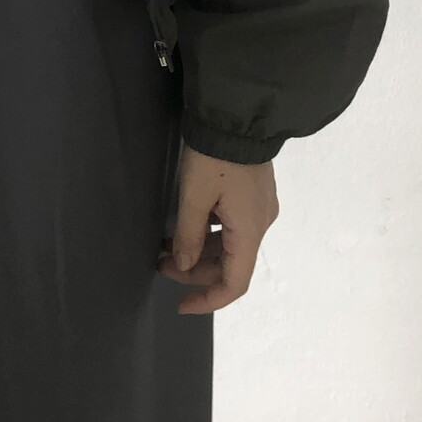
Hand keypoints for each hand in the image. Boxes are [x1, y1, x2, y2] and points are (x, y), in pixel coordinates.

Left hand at [157, 145, 278, 312]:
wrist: (237, 116)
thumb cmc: (215, 156)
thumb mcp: (194, 195)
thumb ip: (189, 235)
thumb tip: (184, 265)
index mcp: (250, 231)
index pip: (235, 283)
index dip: (208, 300)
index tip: (180, 305)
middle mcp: (260, 224)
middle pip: (230, 264)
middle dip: (195, 271)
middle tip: (161, 264)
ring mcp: (258, 209)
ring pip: (229, 245)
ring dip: (199, 251)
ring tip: (166, 247)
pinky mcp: (253, 195)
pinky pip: (231, 227)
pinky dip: (208, 234)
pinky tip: (185, 228)